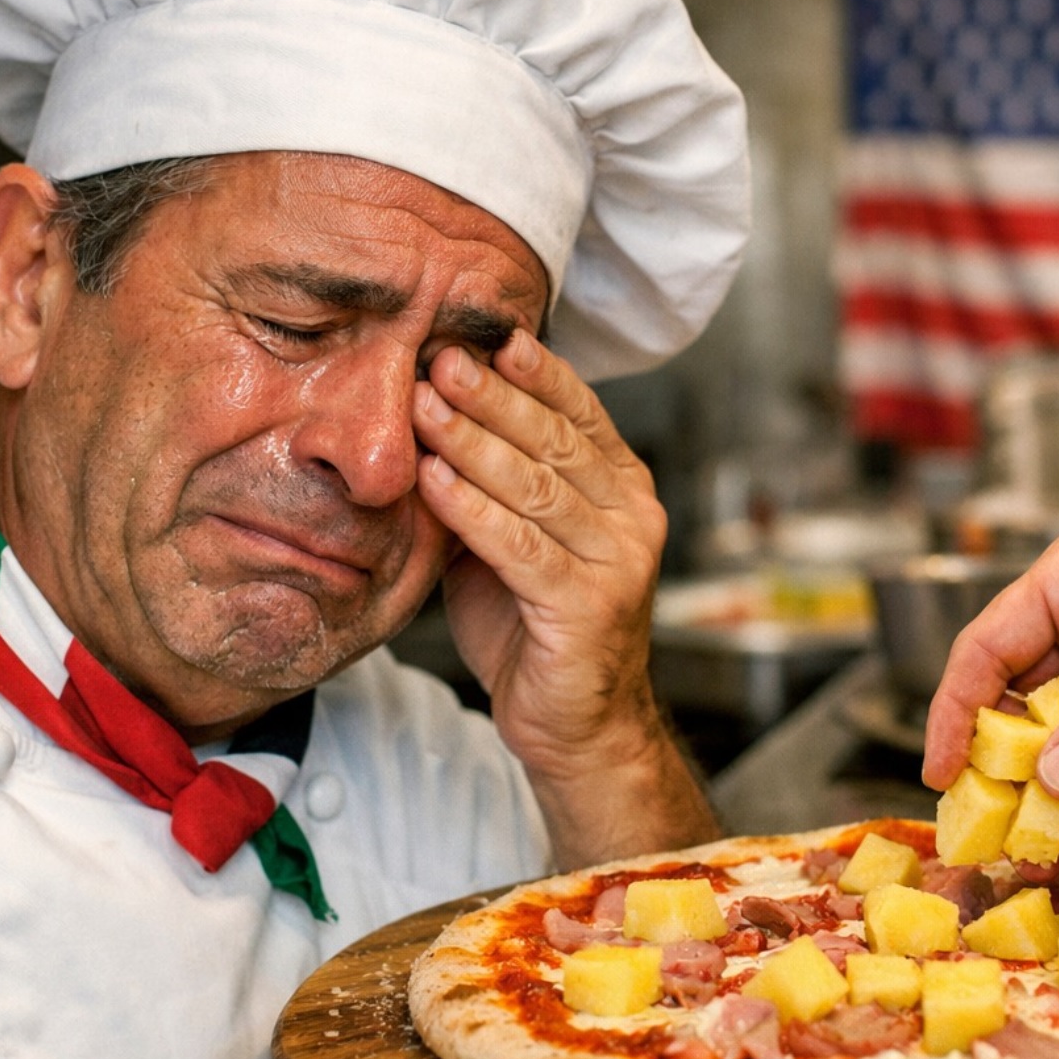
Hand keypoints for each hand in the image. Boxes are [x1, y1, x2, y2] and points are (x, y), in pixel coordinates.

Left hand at [411, 329, 715, 863]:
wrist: (576, 723)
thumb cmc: (535, 625)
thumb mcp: (517, 539)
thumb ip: (495, 484)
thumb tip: (435, 412)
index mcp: (623, 489)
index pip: (581, 413)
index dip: (536, 372)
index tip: (488, 335)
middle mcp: (634, 517)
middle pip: (557, 441)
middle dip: (495, 396)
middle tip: (441, 358)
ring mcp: (619, 561)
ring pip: (539, 486)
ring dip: (475, 442)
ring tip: (425, 406)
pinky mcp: (590, 606)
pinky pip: (522, 546)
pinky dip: (474, 510)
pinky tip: (434, 479)